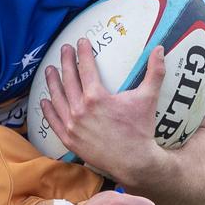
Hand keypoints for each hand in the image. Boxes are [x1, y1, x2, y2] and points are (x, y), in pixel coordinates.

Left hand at [39, 37, 163, 181]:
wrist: (134, 162)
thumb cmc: (141, 130)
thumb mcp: (148, 98)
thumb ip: (155, 72)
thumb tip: (160, 48)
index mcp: (96, 97)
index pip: (85, 68)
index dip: (82, 53)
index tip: (81, 42)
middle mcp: (80, 109)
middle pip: (68, 79)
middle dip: (65, 61)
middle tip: (64, 49)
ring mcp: (72, 125)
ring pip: (57, 98)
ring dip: (52, 82)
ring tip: (49, 70)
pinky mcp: (69, 140)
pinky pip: (54, 122)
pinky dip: (48, 110)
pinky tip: (44, 101)